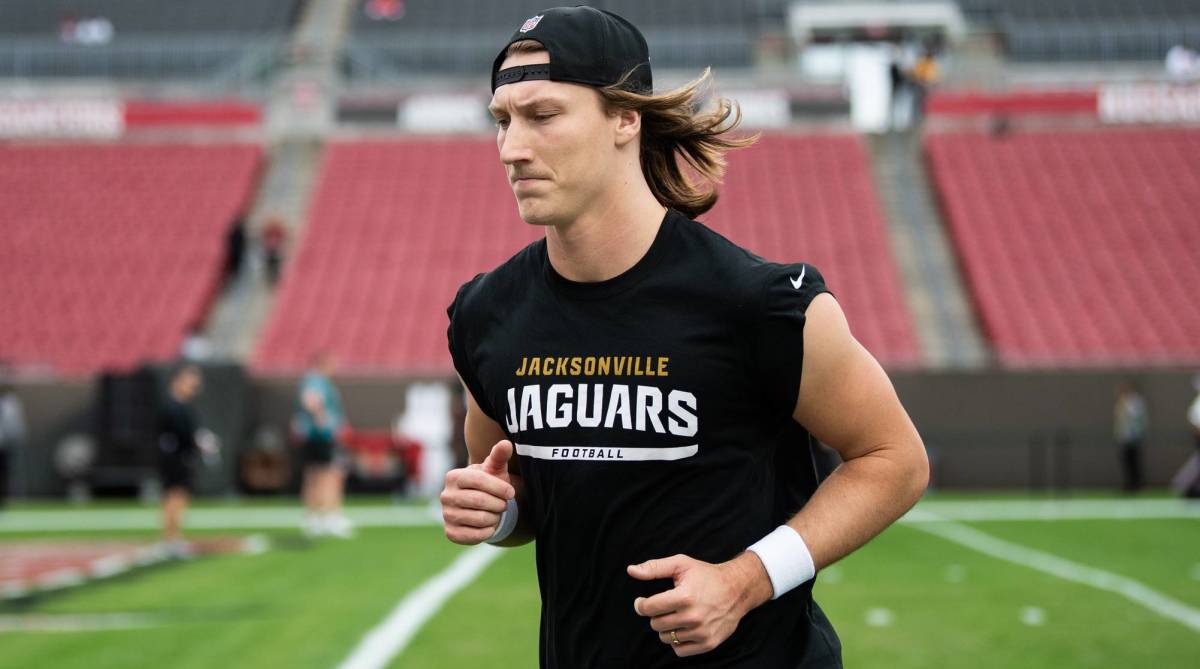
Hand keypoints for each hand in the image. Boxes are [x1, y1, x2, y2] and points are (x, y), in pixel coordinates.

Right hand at [440, 440, 515, 544]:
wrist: (479, 506)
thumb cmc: (489, 483)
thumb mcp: (495, 469)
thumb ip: (499, 456)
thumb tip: (506, 444)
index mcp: (454, 476)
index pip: (479, 481)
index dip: (500, 488)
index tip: (511, 493)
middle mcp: (445, 495)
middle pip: (480, 501)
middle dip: (499, 504)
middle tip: (504, 504)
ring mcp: (446, 515)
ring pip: (480, 519)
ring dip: (495, 517)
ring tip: (496, 513)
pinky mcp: (451, 533)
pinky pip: (476, 535)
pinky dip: (489, 531)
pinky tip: (489, 524)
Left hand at [628, 552, 771, 656]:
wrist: (737, 589)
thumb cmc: (706, 575)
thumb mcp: (681, 564)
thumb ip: (654, 568)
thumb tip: (631, 570)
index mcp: (685, 596)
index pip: (649, 608)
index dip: (641, 604)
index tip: (642, 602)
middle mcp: (693, 617)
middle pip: (656, 624)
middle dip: (656, 615)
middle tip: (665, 606)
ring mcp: (701, 632)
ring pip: (666, 638)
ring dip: (666, 628)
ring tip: (676, 616)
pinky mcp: (708, 643)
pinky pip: (679, 650)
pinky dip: (677, 641)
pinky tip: (683, 628)